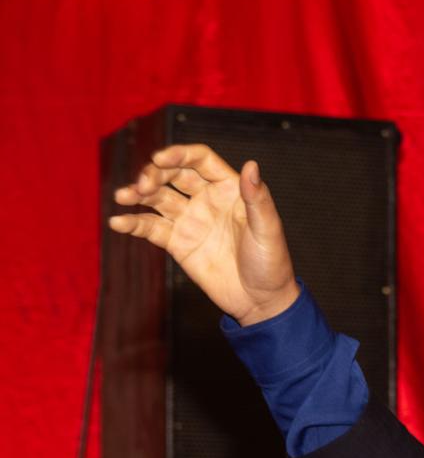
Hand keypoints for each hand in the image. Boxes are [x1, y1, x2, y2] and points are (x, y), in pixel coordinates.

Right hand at [109, 144, 298, 324]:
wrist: (260, 302)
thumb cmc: (271, 264)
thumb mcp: (268, 230)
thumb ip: (257, 198)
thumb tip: (251, 165)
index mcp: (230, 190)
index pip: (200, 161)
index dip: (179, 155)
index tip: (160, 159)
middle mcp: (206, 199)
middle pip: (173, 175)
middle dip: (153, 174)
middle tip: (141, 186)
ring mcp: (190, 220)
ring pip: (157, 198)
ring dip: (137, 193)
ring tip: (122, 196)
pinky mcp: (177, 242)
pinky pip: (151, 227)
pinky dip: (133, 223)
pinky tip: (118, 222)